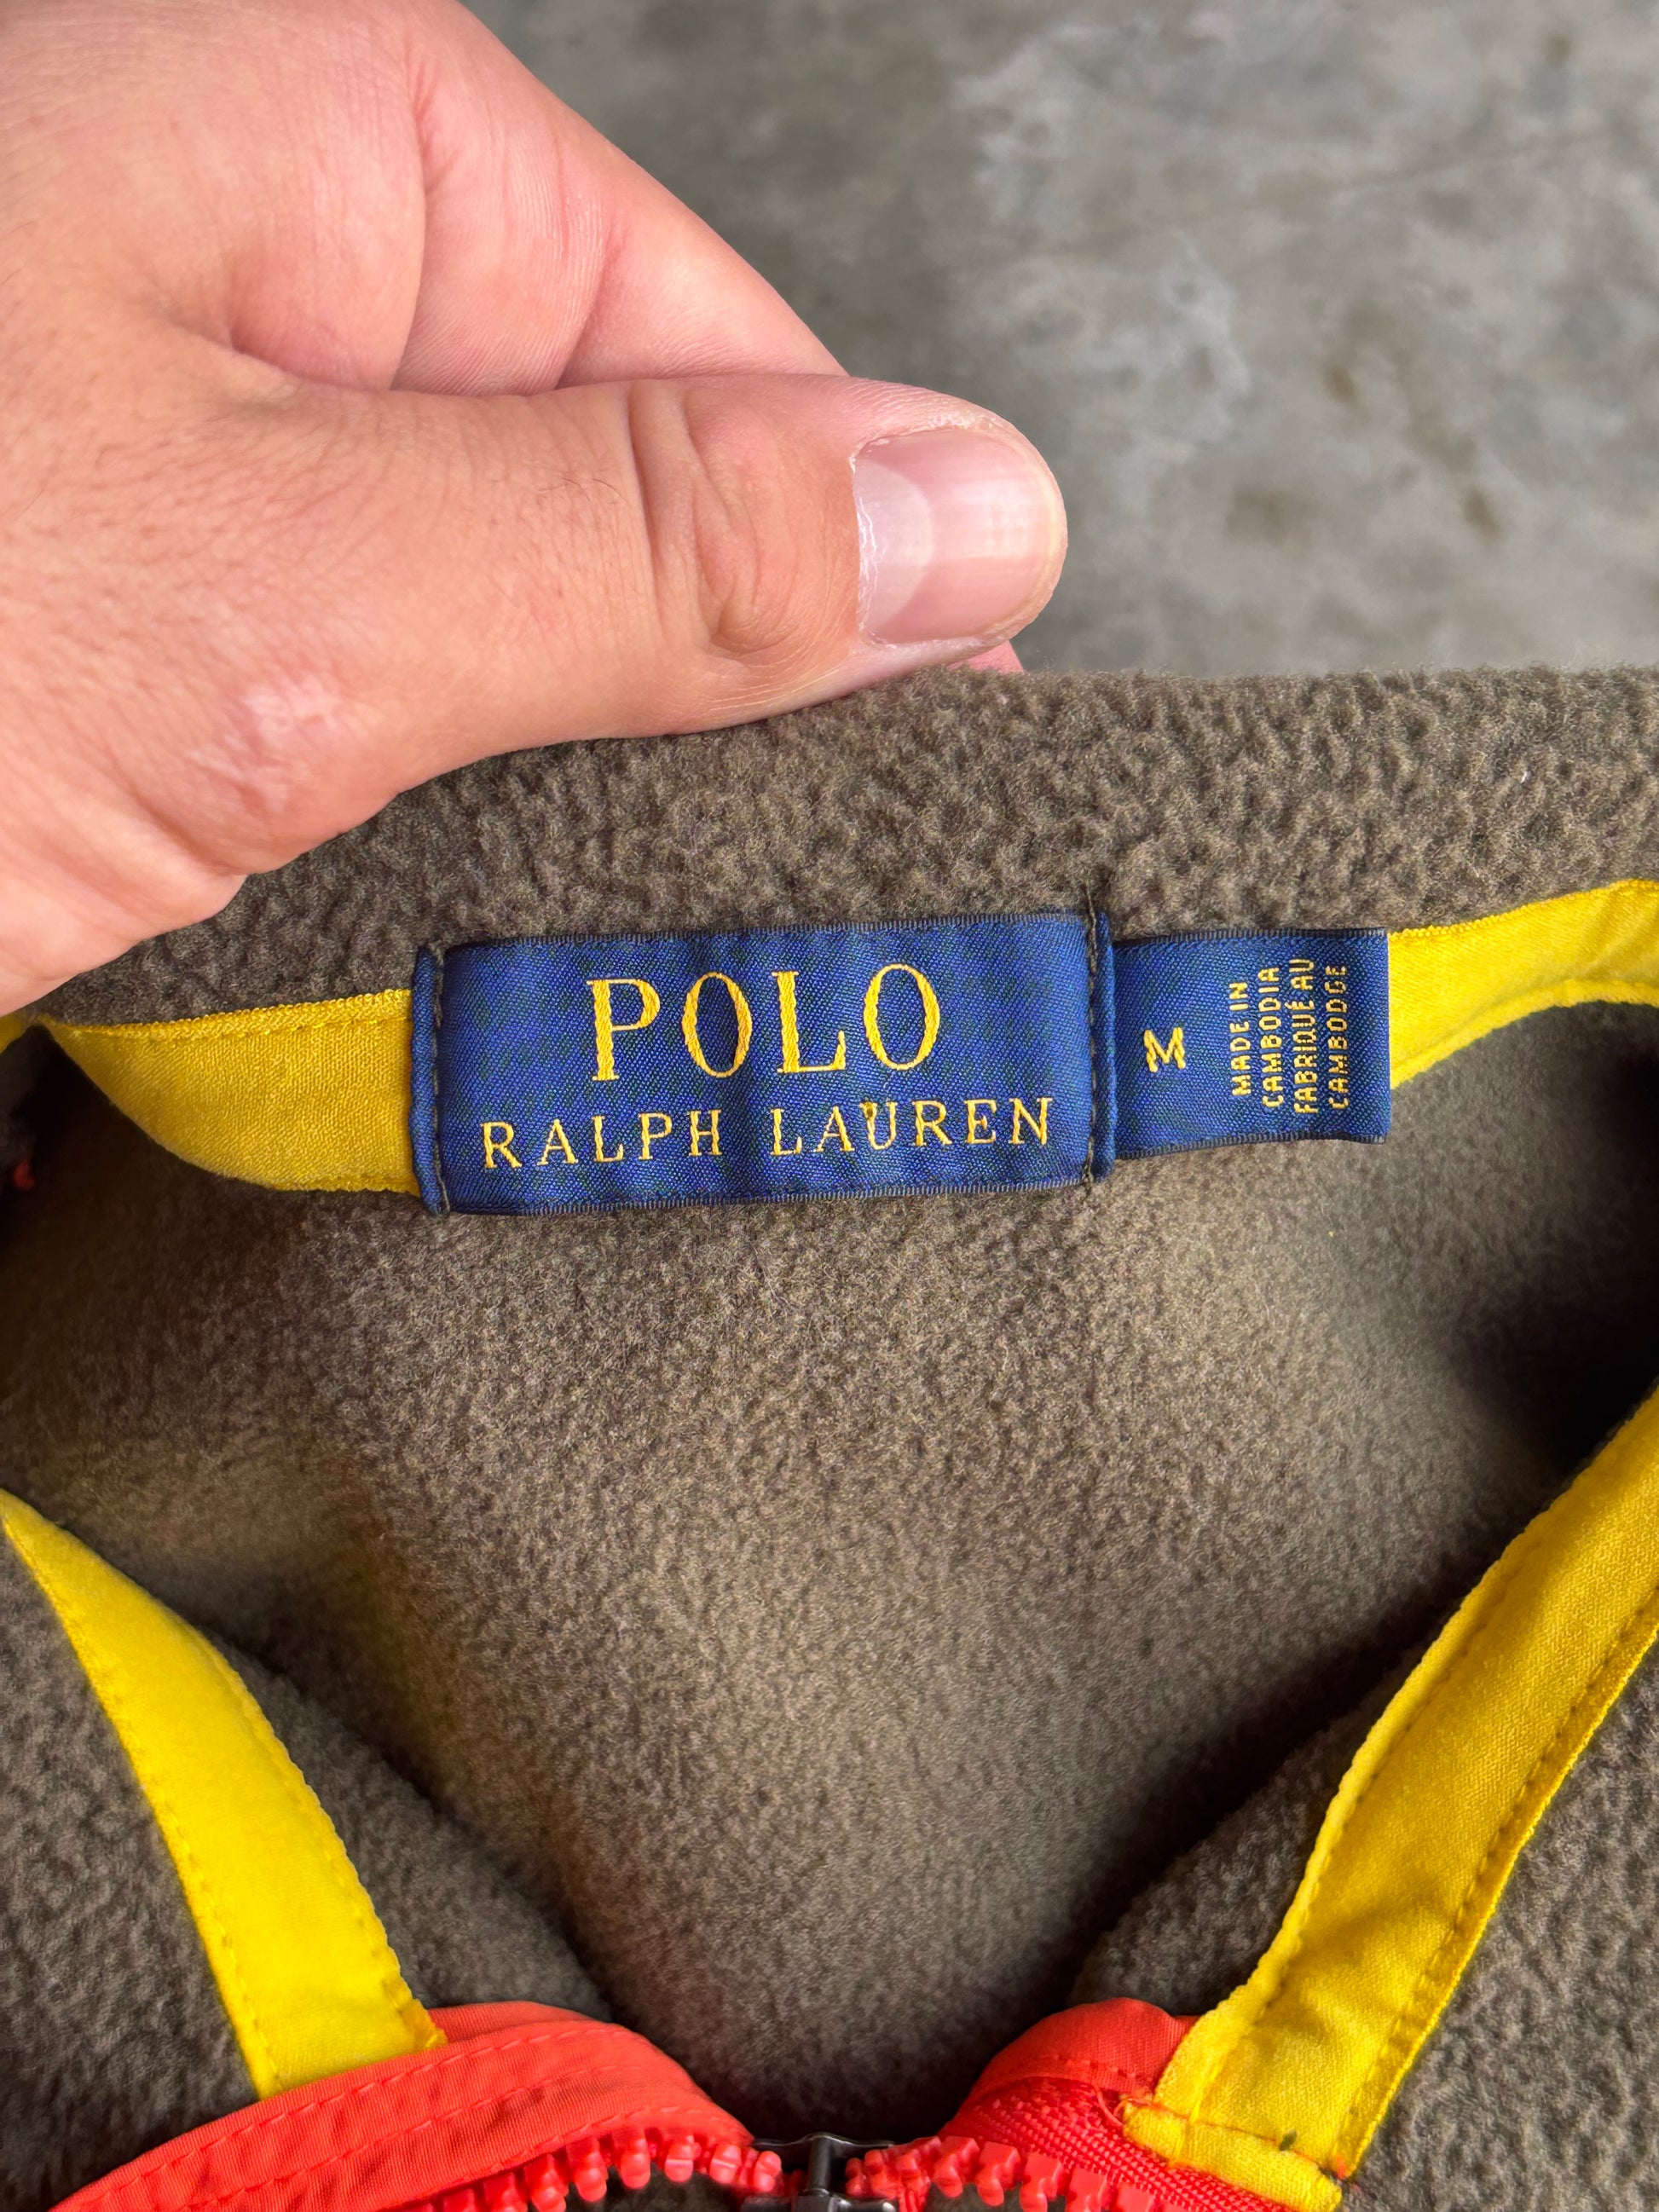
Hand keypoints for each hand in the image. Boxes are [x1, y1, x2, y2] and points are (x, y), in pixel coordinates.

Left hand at [0, 0, 1065, 1012]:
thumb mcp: (278, 593)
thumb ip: (643, 545)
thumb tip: (979, 510)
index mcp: (320, 137)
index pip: (725, 361)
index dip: (842, 596)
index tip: (923, 815)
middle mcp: (246, 264)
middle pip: (589, 508)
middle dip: (651, 741)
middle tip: (728, 954)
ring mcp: (150, 456)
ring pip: (448, 648)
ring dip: (486, 838)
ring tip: (531, 1003)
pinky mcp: (95, 629)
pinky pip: (299, 733)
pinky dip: (337, 871)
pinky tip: (354, 974)